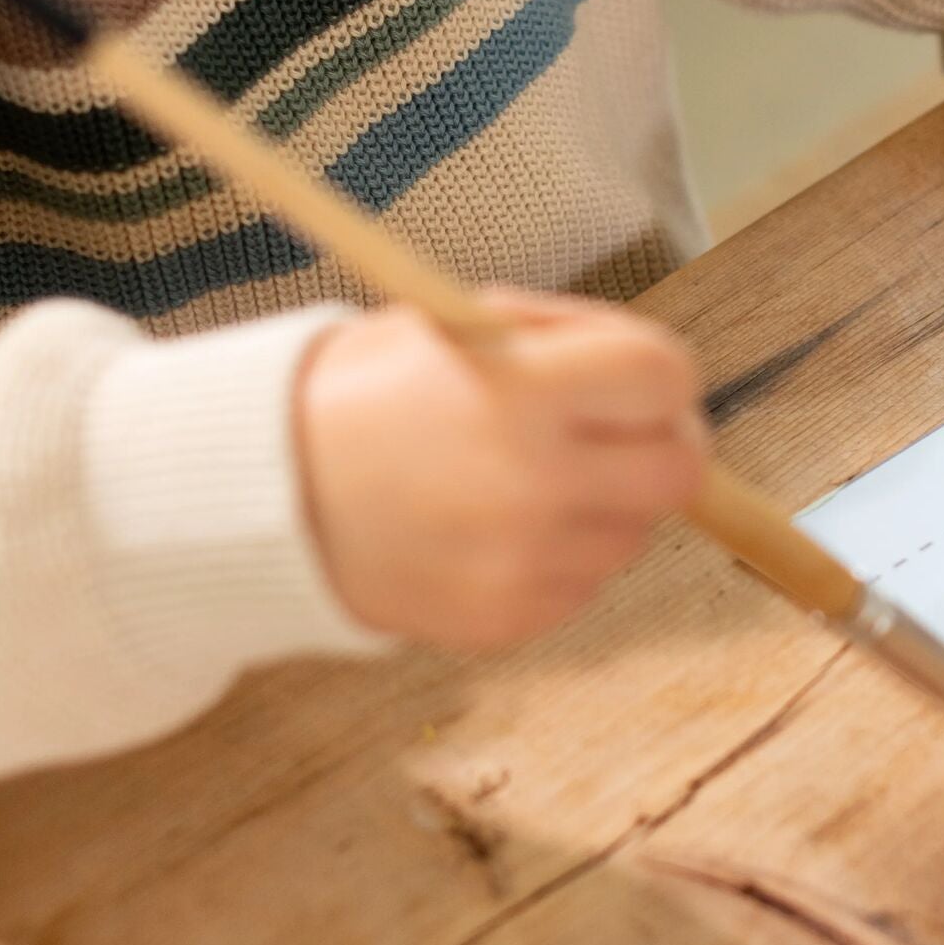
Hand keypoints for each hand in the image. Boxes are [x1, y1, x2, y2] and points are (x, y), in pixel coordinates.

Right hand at [295, 290, 706, 646]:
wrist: (263, 493)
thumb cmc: (367, 393)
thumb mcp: (459, 324)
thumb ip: (564, 343)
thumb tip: (656, 375)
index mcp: (524, 392)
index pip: (667, 378)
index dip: (658, 370)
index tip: (633, 374)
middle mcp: (534, 483)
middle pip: (680, 469)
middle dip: (660, 440)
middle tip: (618, 430)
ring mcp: (522, 561)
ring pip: (636, 532)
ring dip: (612, 503)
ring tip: (539, 477)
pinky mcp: (503, 620)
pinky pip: (584, 585)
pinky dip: (564, 555)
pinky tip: (505, 526)